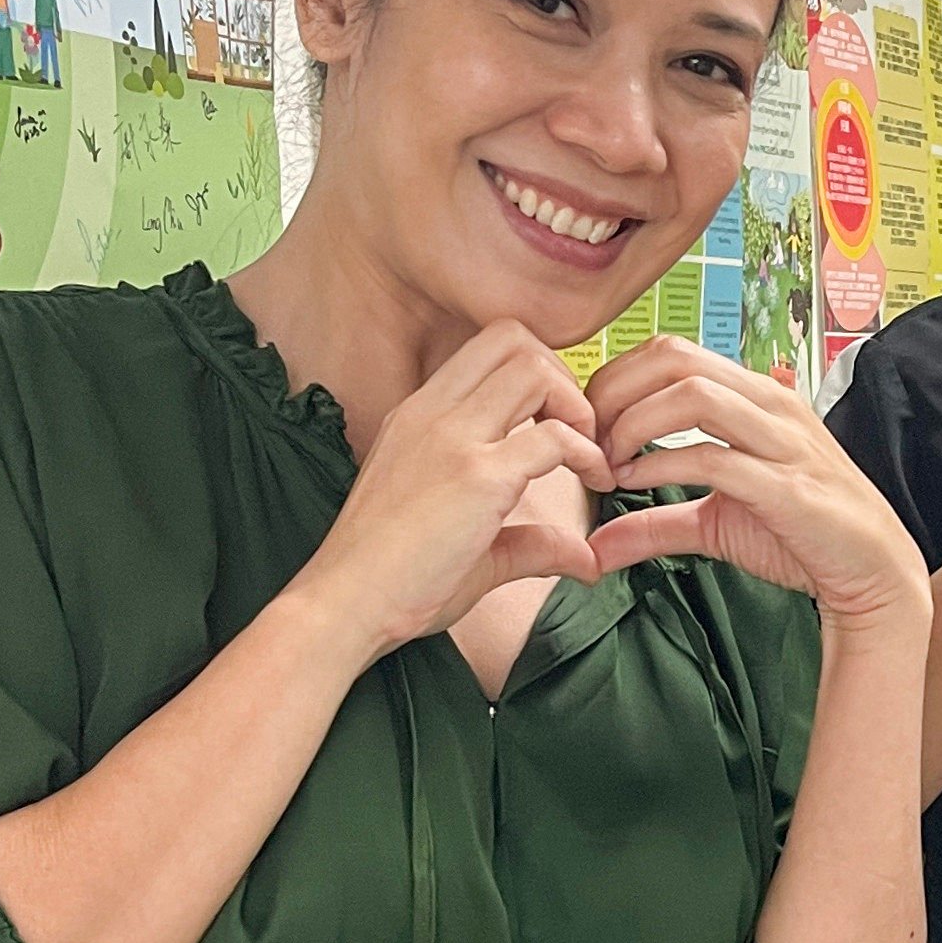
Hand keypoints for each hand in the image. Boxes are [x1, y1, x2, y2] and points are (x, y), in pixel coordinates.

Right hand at [291, 319, 609, 659]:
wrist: (345, 604)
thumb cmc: (390, 581)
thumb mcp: (466, 545)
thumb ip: (529, 542)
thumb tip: (584, 559)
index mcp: (418, 416)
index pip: (485, 349)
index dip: (536, 372)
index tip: (557, 423)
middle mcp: (432, 413)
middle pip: (512, 338)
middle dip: (561, 376)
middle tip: (580, 431)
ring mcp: (453, 439)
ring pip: (532, 369)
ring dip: (576, 405)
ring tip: (589, 456)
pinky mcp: (477, 477)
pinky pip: (554, 437)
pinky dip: (587, 454)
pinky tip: (595, 484)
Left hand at [588, 339, 929, 630]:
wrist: (871, 570)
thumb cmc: (800, 536)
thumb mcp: (715, 524)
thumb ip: (655, 524)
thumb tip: (596, 546)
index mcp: (755, 396)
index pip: (671, 353)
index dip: (616, 381)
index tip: (588, 428)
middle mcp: (770, 404)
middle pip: (674, 359)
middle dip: (616, 393)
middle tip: (589, 439)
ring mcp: (782, 440)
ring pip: (692, 396)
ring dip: (634, 425)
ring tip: (610, 463)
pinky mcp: (787, 485)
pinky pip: (713, 457)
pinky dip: (661, 467)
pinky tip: (636, 485)